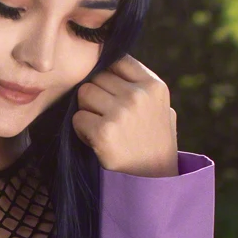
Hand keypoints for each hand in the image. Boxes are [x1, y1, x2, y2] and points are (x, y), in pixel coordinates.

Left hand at [71, 54, 178, 176]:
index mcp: (153, 85)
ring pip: (84, 94)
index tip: (110, 92)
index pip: (117, 60)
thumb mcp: (160, 107)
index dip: (108, 75)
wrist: (154, 179)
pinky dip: (82, 130)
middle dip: (97, 95)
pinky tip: (98, 140)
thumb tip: (108, 58)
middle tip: (107, 116)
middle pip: (96, 77)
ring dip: (87, 111)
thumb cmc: (154, 140)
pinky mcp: (103, 132)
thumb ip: (139, 83)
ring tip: (103, 127)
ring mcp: (120, 113)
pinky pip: (77, 118)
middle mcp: (138, 96)